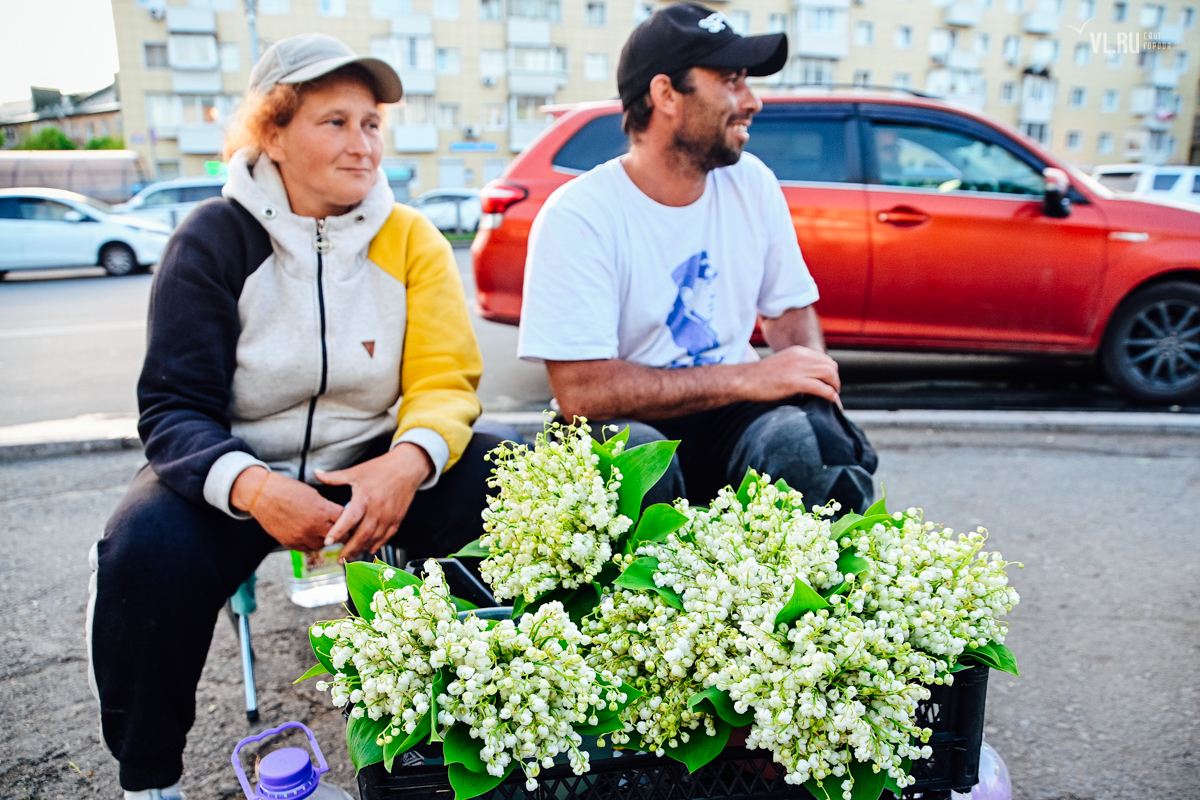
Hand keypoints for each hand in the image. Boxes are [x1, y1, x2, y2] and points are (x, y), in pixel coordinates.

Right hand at [231, 466, 343, 551]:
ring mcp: (301, 537)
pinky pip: (307, 549)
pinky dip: (311, 544)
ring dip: (326, 540)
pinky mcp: (291, 543)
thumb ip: (327, 507)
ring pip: (323, 545)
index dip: (352, 521)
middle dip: (343, 534)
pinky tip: (311, 536)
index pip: (346, 521)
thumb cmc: (288, 490)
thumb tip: (339, 516)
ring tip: (326, 534)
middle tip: (346, 533)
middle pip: (338, 537)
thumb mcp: (314, 494)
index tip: (355, 522)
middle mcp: (314, 526)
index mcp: (322, 511)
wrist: (263, 495)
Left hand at [315, 443, 433, 561]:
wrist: (407, 468)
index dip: (338, 531)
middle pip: (362, 534)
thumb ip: (334, 476)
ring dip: (362, 549)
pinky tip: (369, 549)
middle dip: (350, 549)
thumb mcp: (356, 471)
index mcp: (365, 497)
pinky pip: (386, 537)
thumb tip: (316, 473)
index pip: (350, 517)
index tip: (328, 541)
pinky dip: (377, 545)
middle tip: (339, 559)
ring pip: (374, 538)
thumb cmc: (382, 469)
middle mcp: (377, 509)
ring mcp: (389, 516)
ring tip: (351, 557)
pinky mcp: (397, 519)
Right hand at [746, 345, 841, 405]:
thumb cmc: (759, 376)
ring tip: (833, 397)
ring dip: (835, 387)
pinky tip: (831, 401)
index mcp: (798, 351)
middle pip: (830, 366)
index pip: (824, 359)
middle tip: (834, 391)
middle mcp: (801, 357)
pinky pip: (822, 388)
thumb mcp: (781, 364)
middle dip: (835, 379)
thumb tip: (807, 378)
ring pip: (830, 375)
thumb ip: (795, 366)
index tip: (830, 383)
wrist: (744, 380)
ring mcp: (798, 369)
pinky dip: (831, 395)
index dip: (831, 372)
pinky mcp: (796, 383)